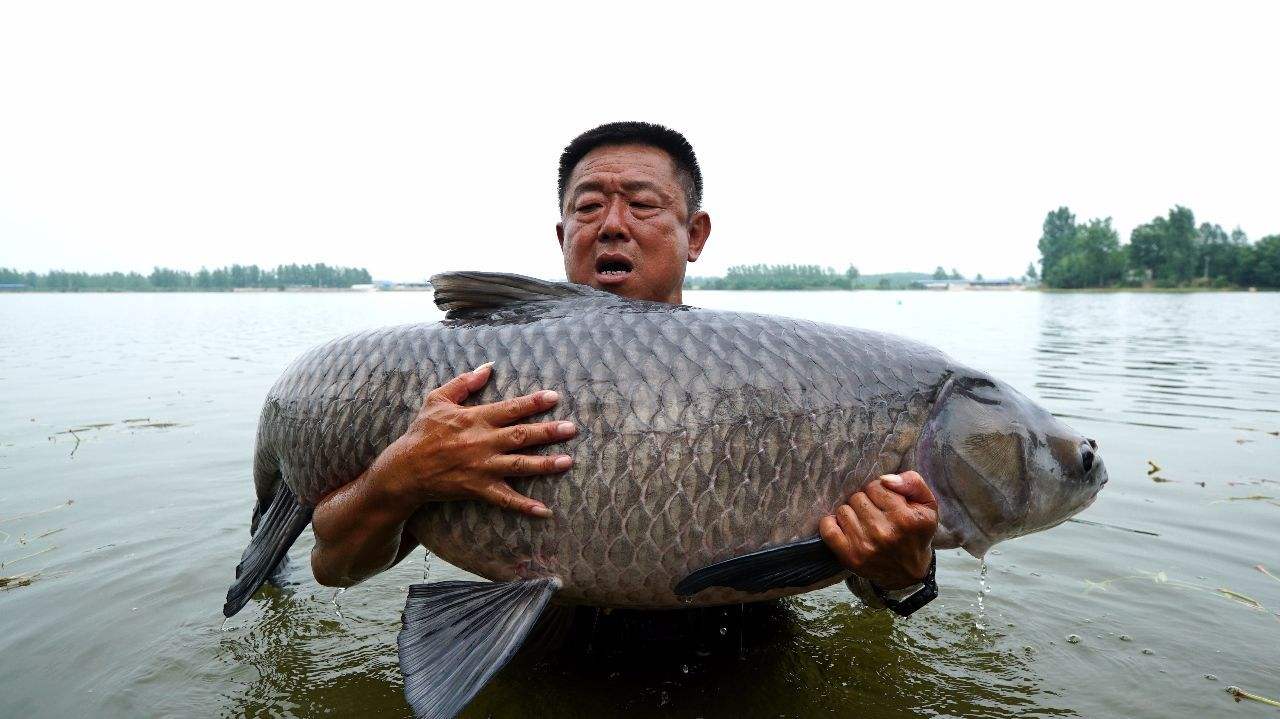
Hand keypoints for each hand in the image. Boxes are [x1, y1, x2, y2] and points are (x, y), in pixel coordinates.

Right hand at [373, 362, 575, 517]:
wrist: (405, 470)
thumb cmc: (422, 432)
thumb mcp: (437, 399)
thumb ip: (464, 383)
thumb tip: (488, 367)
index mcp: (475, 419)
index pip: (510, 408)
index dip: (533, 402)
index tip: (555, 398)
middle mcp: (482, 443)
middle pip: (521, 436)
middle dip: (548, 432)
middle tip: (572, 429)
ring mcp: (482, 467)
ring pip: (519, 466)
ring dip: (545, 465)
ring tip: (568, 461)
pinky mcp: (478, 488)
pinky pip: (505, 499)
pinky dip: (524, 505)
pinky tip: (544, 510)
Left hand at [818, 471, 937, 589]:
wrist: (908, 573)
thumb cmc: (916, 533)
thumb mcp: (928, 506)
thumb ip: (913, 483)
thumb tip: (885, 479)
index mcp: (906, 518)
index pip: (877, 486)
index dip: (880, 491)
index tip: (885, 502)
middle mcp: (885, 533)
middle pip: (858, 497)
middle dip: (865, 501)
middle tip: (875, 514)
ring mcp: (865, 546)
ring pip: (843, 510)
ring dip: (851, 513)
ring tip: (863, 522)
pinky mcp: (849, 556)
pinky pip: (828, 529)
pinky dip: (831, 524)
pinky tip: (844, 526)